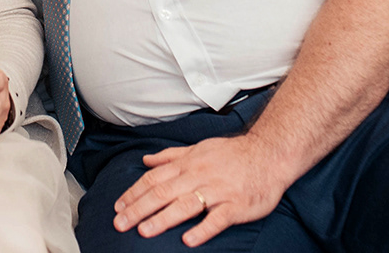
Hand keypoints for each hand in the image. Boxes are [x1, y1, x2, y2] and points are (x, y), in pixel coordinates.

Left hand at [113, 135, 285, 246]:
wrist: (269, 154)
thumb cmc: (232, 154)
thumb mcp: (198, 148)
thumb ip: (171, 156)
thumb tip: (146, 160)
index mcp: (188, 164)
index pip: (154, 178)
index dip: (134, 193)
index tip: (118, 206)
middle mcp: (199, 176)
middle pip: (163, 192)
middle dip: (139, 209)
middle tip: (120, 223)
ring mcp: (217, 191)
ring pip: (185, 205)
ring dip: (163, 219)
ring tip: (144, 231)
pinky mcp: (236, 205)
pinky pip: (217, 219)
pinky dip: (202, 229)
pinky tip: (188, 240)